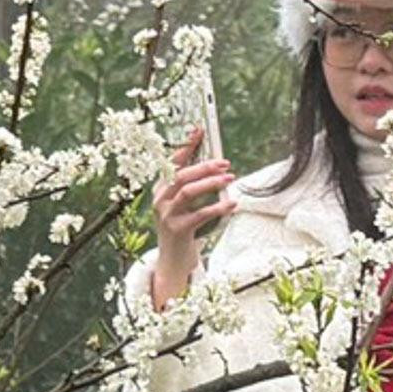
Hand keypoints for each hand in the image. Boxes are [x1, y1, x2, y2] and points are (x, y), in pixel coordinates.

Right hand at [150, 121, 237, 308]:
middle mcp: (160, 200)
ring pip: (188, 191)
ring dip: (211, 183)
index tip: (200, 131)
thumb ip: (194, 187)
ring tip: (230, 178)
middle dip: (204, 165)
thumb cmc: (184, 228)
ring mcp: (166, 215)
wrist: (173, 260)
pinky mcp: (177, 230)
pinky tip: (232, 203)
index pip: (172, 162)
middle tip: (225, 163)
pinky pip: (200, 214)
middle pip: (181, 175)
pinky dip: (218, 207)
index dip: (186, 145)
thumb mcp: (184, 205)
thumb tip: (216, 166)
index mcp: (160, 189)